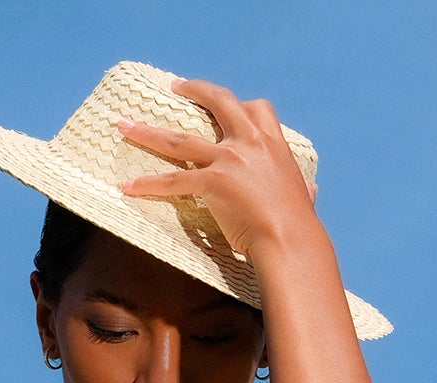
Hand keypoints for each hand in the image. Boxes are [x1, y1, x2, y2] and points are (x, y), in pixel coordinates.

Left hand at [116, 76, 319, 259]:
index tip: (226, 104)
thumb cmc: (299, 227)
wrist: (291, 240)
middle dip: (194, 89)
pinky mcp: (214, 183)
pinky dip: (148, 184)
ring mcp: (230, 160)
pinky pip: (174, 180)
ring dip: (147, 131)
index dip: (239, 105)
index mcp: (273, 145)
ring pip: (179, 139)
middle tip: (174, 87)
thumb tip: (312, 192)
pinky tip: (128, 187)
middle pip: (218, 103)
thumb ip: (303, 190)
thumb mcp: (304, 198)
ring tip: (124, 126)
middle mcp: (250, 144)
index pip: (256, 109)